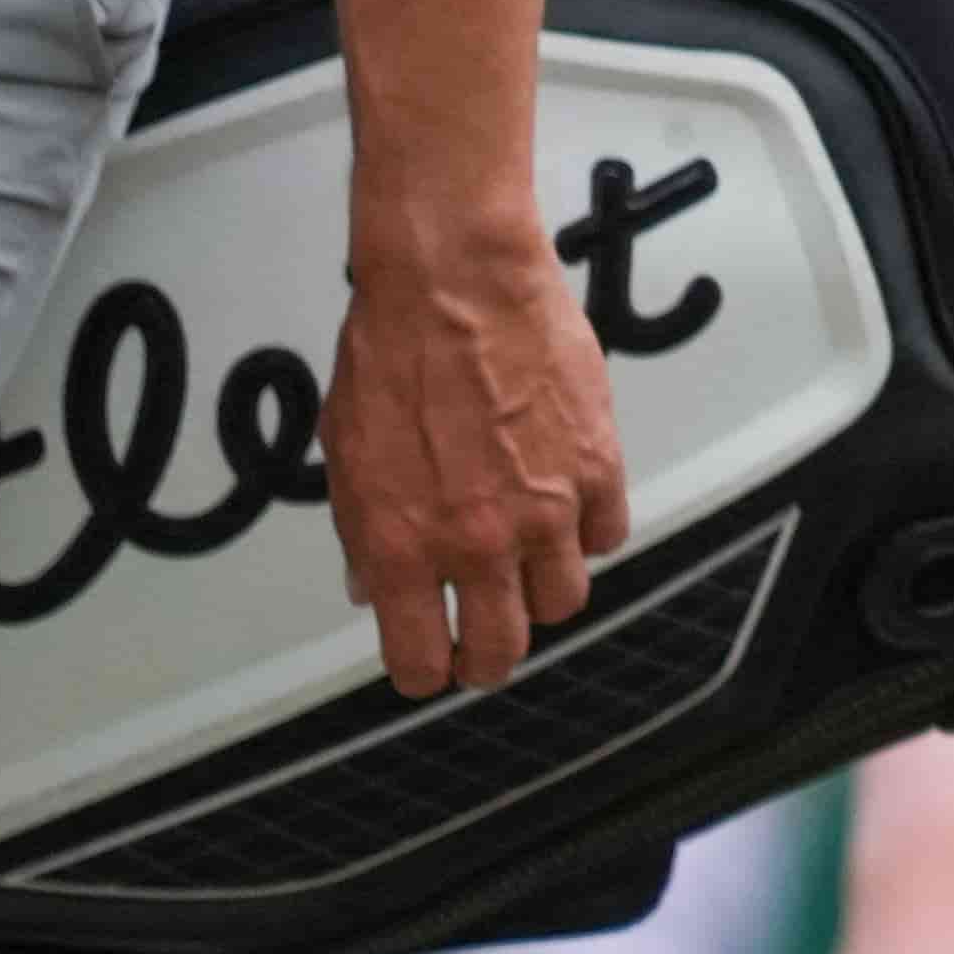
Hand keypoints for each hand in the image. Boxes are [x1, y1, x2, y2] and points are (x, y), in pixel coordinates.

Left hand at [323, 186, 625, 693]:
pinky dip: (588, 531)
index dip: (427, 669)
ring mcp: (544, 511)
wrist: (455, 284)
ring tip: (528, 561)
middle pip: (502, 649)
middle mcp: (475, 543)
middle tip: (485, 641)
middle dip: (488, 657)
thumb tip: (374, 583)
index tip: (432, 660)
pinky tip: (566, 504)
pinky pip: (607, 535)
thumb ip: (365, 533)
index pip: (422, 662)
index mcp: (399, 548)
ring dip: (542, 589)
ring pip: (562, 601)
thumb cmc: (393, 356)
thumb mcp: (347, 456)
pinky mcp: (597, 469)